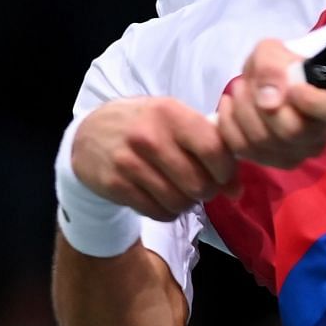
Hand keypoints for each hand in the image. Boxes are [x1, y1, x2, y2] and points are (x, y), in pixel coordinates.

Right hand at [71, 98, 239, 219]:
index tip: (222, 174)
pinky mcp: (116, 185)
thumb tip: (236, 189)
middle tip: (201, 186)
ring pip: (179, 202)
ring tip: (181, 191)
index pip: (214, 148)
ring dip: (187, 204)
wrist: (89, 134)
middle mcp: (149, 136)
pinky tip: (162, 198)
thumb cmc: (143, 125)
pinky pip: (157, 212)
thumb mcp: (174, 120)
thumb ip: (209, 146)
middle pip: (199, 183)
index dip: (226, 170)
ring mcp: (129, 162)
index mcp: (170, 112)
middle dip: (207, 191)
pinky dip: (167, 212)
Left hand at [215, 38, 325, 168]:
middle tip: (247, 82)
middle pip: (291, 130)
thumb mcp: (274, 52)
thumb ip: (272, 68)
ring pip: (264, 141)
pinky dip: (229, 125)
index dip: (312, 101)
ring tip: (240, 88)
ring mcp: (300, 154)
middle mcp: (323, 136)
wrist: (272, 83)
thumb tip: (269, 100)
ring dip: (242, 110)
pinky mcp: (273, 162)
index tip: (294, 86)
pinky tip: (229, 105)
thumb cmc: (282, 66)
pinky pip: (245, 149)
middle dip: (259, 102)